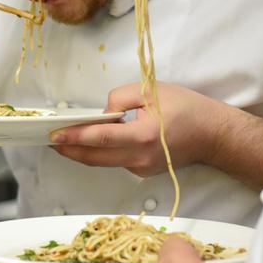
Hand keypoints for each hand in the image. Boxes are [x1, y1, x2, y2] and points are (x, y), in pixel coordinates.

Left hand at [50, 82, 227, 176]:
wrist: (213, 135)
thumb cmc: (186, 108)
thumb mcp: (152, 90)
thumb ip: (119, 99)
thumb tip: (101, 114)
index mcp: (143, 136)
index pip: (100, 138)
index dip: (74, 137)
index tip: (54, 135)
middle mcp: (140, 157)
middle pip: (95, 158)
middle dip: (69, 150)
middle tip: (48, 141)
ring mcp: (141, 168)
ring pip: (103, 162)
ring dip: (81, 153)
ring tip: (61, 142)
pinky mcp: (142, 171)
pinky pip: (115, 161)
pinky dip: (100, 153)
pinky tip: (89, 143)